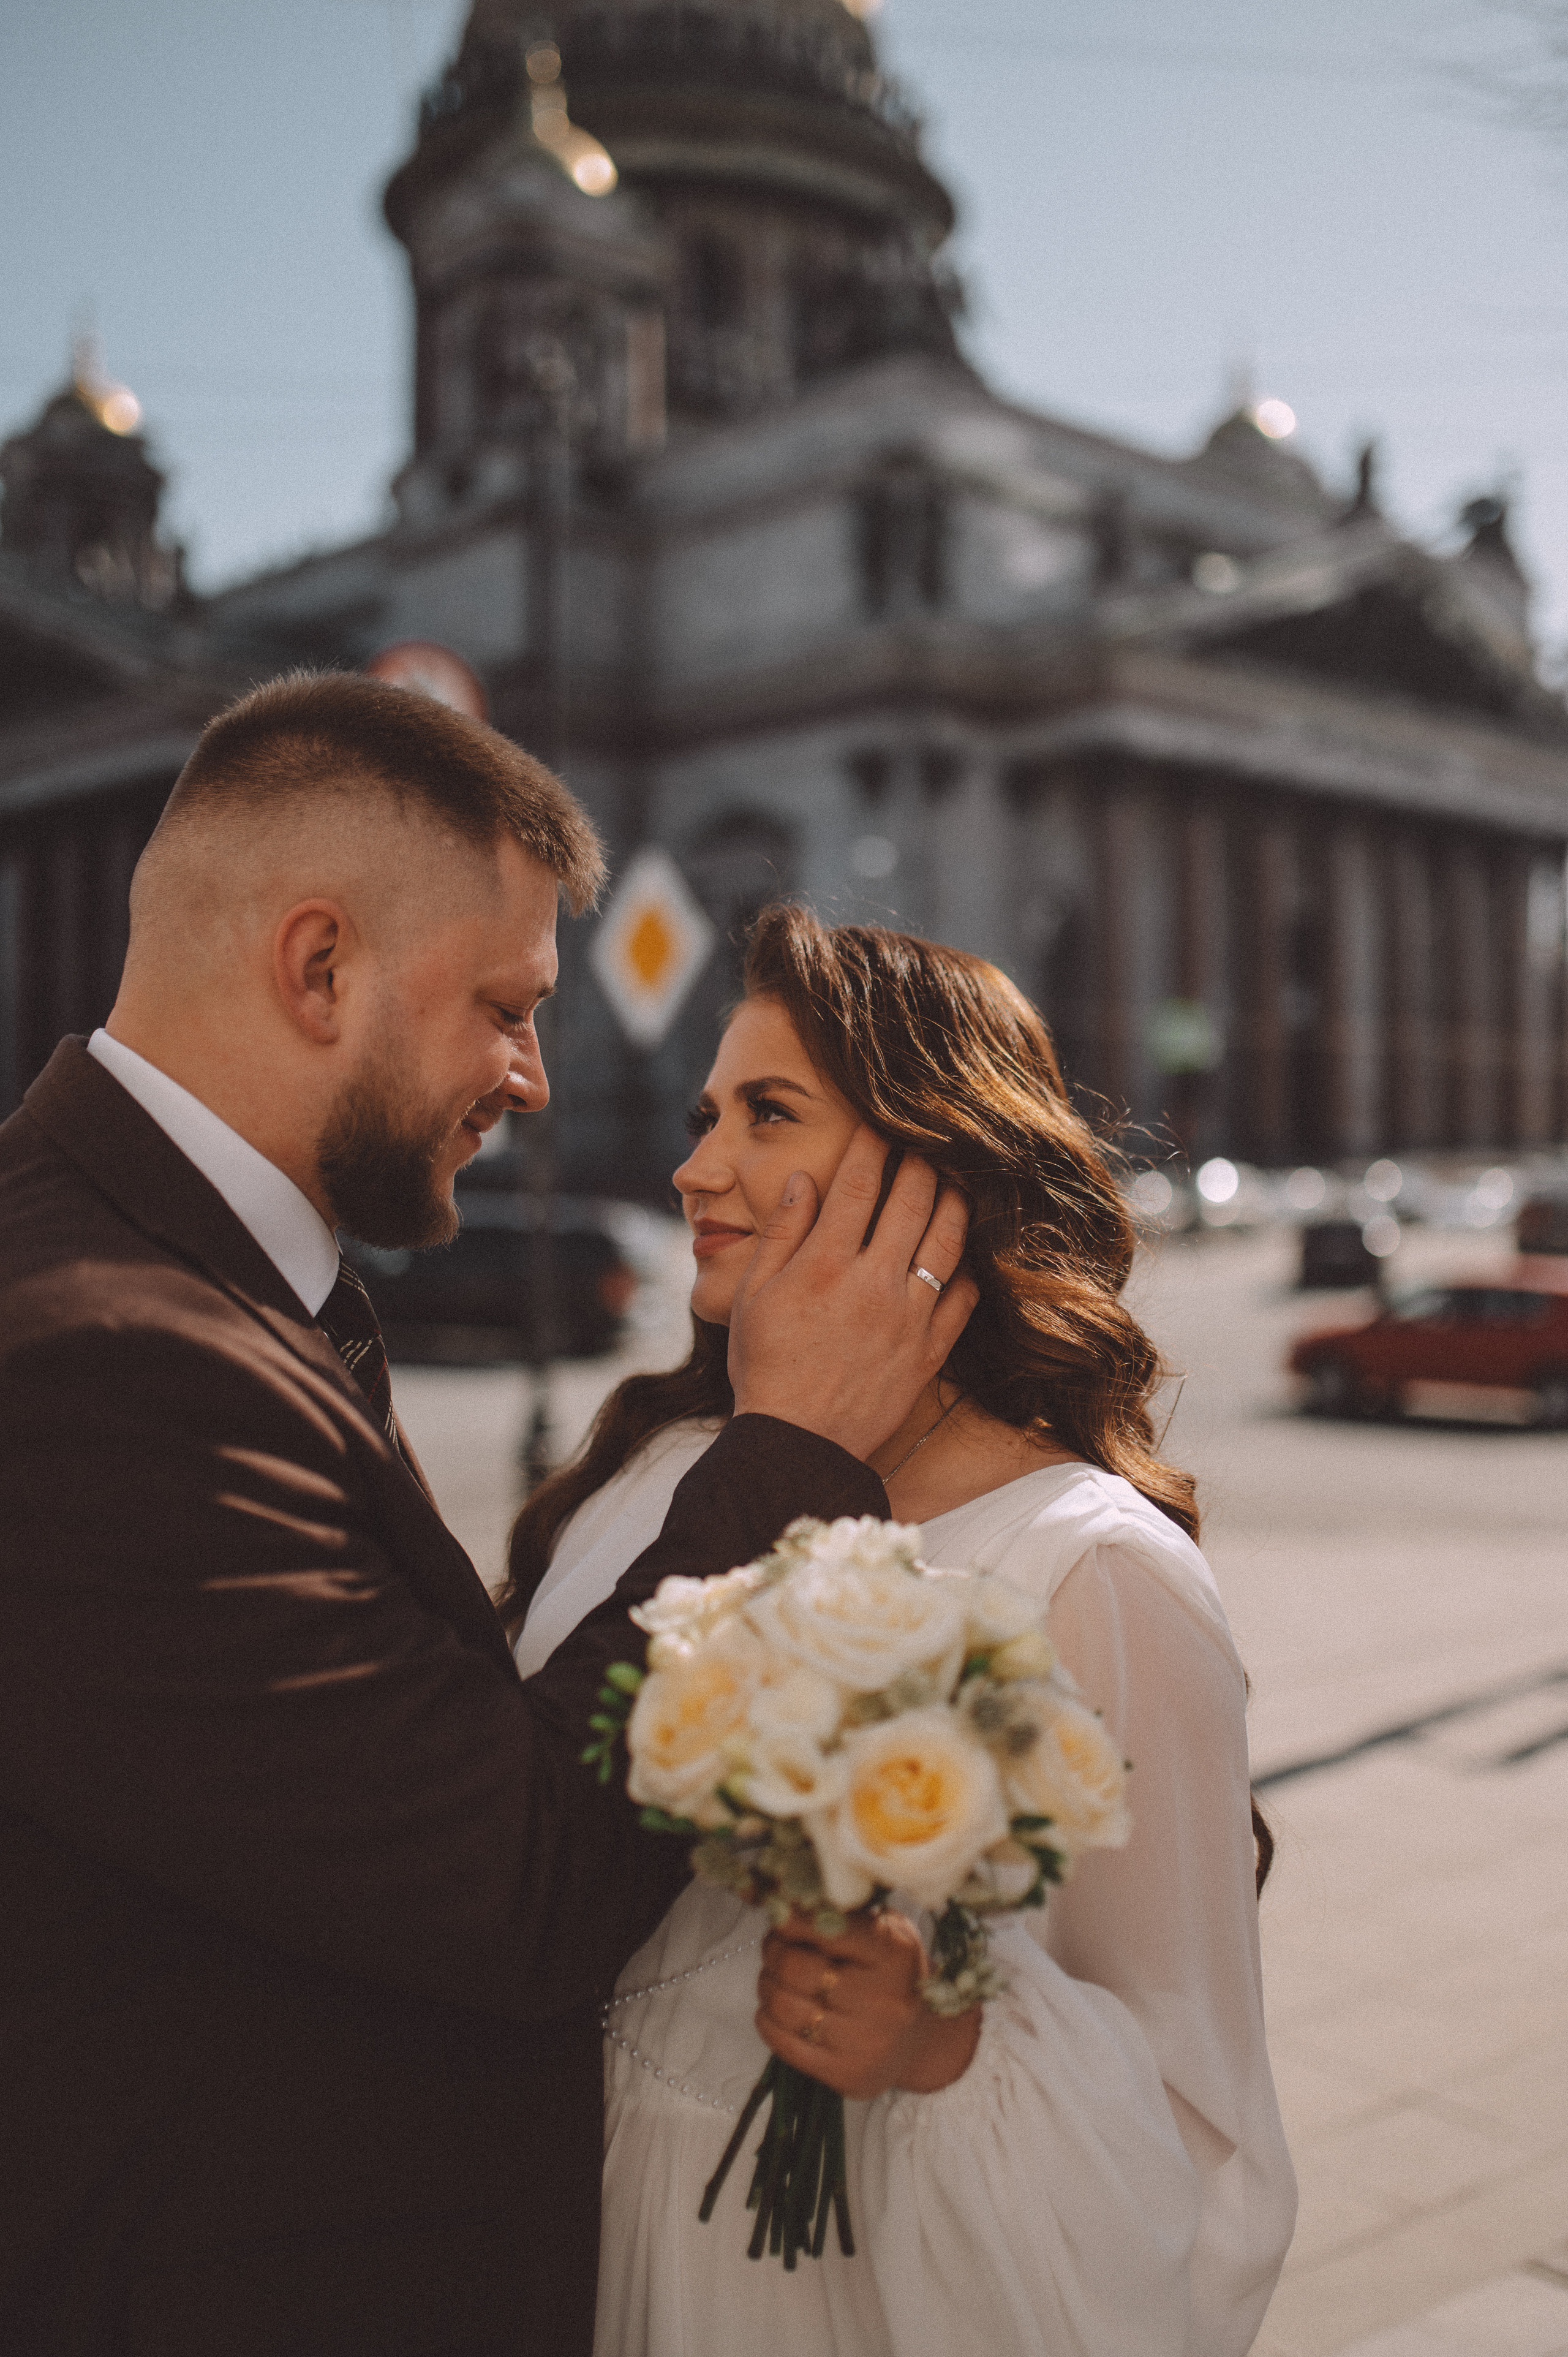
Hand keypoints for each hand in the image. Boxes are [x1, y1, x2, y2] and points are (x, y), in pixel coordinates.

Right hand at [727, 1128, 977, 1461]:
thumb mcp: (754, 1297)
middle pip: (912, 1200)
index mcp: (825, 1265)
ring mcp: (908, 1318)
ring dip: (955, 1202)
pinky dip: (969, 1269)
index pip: (857, 1183)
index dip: (873, 1144)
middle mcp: (873, 1283)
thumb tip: (801, 1181)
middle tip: (927, 1139)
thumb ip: (781, 1235)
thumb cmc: (766, 1368)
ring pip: (947, 1242)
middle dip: (921, 1160)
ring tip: (956, 1181)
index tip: (880, 1122)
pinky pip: (963, 1299)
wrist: (797, 1443)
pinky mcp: (929, 1352)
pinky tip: (968, 1252)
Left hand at [756, 1910, 981, 2100]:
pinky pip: (785, 2044)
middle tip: (774, 1946)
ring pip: (784, 2006)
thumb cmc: (890, 1972)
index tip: (781, 1914)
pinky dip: (768, 2020)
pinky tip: (774, 2008)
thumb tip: (774, 1891)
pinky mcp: (846, 2075)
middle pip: (796, 1969)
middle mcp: (883, 2001)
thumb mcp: (881, 1929)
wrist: (917, 2038)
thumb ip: (838, 1910)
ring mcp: (865, 2043)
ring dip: (767, 1985)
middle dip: (773, 1952)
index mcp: (894, 1953)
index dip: (792, 1918)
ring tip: (774, 1976)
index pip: (827, 1927)